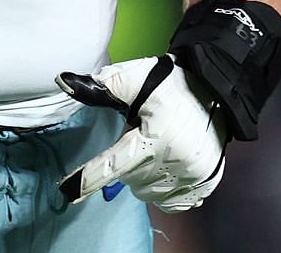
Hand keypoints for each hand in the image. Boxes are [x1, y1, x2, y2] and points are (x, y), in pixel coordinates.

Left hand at [57, 55, 225, 211]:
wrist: (217, 91)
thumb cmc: (171, 84)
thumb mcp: (133, 78)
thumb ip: (100, 86)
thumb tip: (63, 81)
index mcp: (154, 137)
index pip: (112, 165)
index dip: (87, 179)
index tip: (66, 191)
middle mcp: (175, 162)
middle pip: (130, 180)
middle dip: (126, 163)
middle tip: (138, 138)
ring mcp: (193, 176)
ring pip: (149, 194)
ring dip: (143, 178)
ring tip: (154, 151)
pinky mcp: (205, 183)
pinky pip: (173, 203)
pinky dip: (164, 191)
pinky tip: (166, 169)